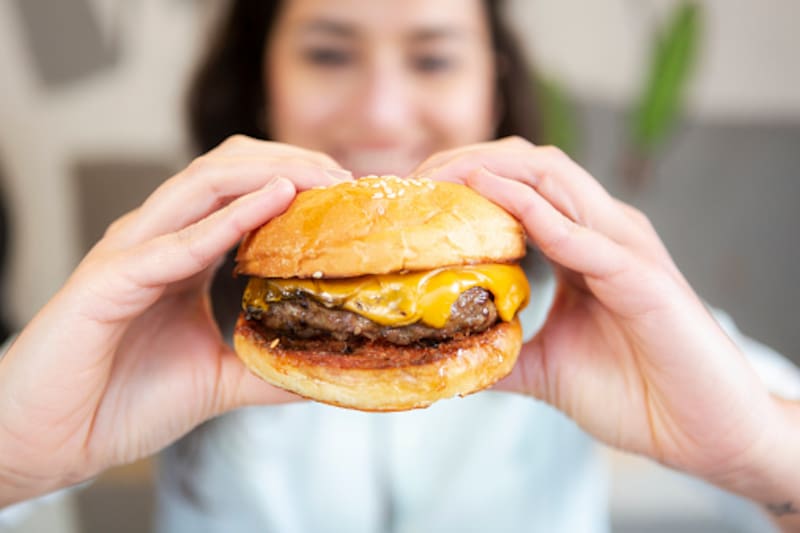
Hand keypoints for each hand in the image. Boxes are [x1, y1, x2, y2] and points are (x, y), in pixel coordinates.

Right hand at [0, 136, 350, 504]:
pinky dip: (226, 220)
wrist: (54, 440)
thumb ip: (266, 366)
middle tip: (347, 182)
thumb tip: (323, 369)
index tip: (352, 196)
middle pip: (229, 168)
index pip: (243, 189)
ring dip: (269, 174)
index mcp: (180, 251)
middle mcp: (156, 237)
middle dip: (293, 162)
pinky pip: (174, 241)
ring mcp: (131, 251)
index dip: (299, 180)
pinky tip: (272, 204)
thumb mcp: (217, 378)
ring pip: (203, 183)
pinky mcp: (109, 280)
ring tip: (323, 181)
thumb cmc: (121, 400)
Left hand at [417, 138, 799, 506]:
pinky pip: (585, 236)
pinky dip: (539, 214)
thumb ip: (500, 350)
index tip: (411, 199)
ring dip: (493, 173)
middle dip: (467, 162)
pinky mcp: (643, 278)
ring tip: (440, 181)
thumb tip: (447, 352)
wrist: (702, 434)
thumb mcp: (545, 366)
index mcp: (582, 244)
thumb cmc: (635, 393)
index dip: (463, 181)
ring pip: (556, 180)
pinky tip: (498, 203)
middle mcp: (603, 232)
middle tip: (413, 183)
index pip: (518, 186)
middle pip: (530, 166)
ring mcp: (625, 248)